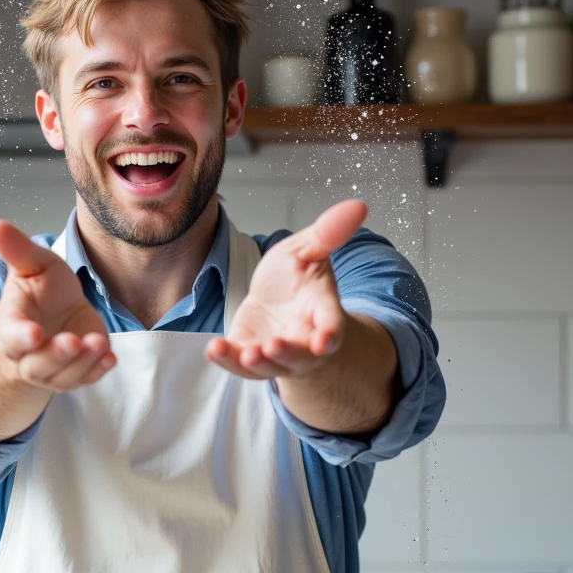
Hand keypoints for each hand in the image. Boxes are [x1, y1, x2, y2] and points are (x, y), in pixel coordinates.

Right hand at [0, 220, 115, 391]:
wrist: (52, 313)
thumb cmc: (39, 290)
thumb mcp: (31, 264)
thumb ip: (16, 250)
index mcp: (13, 326)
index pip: (13, 337)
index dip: (22, 337)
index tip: (33, 333)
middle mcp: (29, 354)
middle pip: (38, 364)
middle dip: (57, 354)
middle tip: (74, 342)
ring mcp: (53, 368)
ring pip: (64, 375)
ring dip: (82, 362)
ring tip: (98, 343)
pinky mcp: (77, 372)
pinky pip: (85, 378)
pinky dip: (97, 371)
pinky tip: (110, 358)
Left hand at [205, 199, 366, 379]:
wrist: (274, 299)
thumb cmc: (295, 277)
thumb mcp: (307, 250)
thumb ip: (327, 233)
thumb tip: (358, 205)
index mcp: (321, 312)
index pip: (331, 326)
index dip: (329, 334)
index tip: (325, 342)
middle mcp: (302, 339)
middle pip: (300, 356)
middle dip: (287, 354)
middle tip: (273, 347)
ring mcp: (275, 353)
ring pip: (270, 367)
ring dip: (258, 362)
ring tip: (247, 353)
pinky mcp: (248, 354)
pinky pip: (238, 364)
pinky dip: (226, 359)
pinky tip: (214, 348)